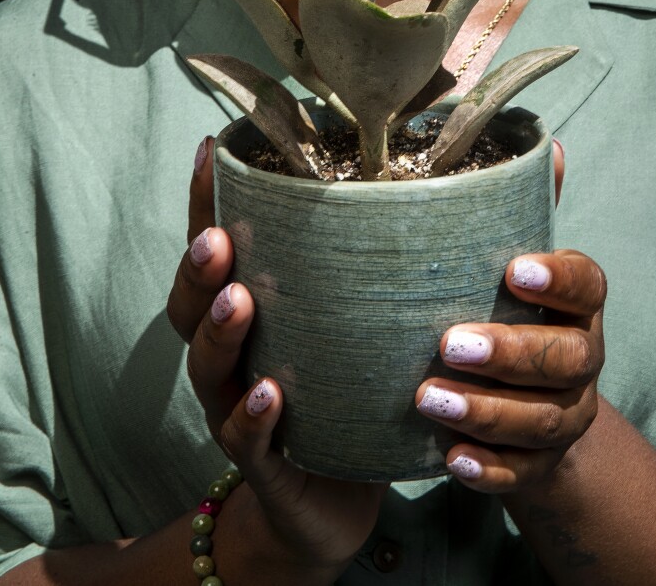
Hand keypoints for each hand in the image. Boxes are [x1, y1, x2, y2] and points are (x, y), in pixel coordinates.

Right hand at [166, 137, 386, 576]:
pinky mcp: (261, 463)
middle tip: (217, 239)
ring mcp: (235, 408)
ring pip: (208, 367)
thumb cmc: (347, 394)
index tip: (212, 151)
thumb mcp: (355, 323)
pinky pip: (245, 438)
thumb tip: (464, 171)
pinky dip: (253, 415)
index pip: (215, 249)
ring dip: (220, 331)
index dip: (205, 203)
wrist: (331, 505)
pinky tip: (269, 394)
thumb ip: (380, 261)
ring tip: (239, 300)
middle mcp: (230, 355)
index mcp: (248, 312)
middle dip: (199, 268)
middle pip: (191, 304)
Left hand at [414, 139, 606, 492]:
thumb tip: (547, 143)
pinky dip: (490, 469)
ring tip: (428, 399)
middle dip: (510, 352)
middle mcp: (583, 359)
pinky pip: (524, 473)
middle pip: (566, 359)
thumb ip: (528, 209)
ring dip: (487, 410)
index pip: (589, 285)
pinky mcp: (542, 465)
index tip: (513, 270)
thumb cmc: (511, 313)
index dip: (557, 280)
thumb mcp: (520, 263)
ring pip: (543, 419)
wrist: (532, 412)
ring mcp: (567, 415)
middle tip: (449, 343)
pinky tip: (451, 458)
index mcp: (580, 305)